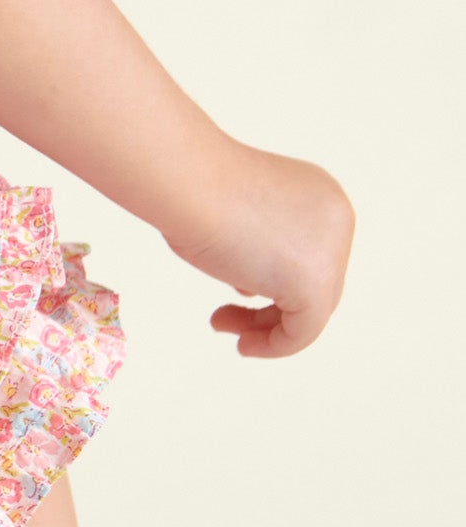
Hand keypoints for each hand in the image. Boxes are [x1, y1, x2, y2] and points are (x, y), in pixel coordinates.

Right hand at [164, 149, 353, 359]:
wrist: (188, 181)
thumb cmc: (196, 188)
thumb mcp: (238, 213)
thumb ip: (258, 244)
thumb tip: (255, 283)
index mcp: (323, 197)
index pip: (311, 255)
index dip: (274, 280)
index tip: (235, 291)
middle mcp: (337, 219)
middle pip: (314, 283)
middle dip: (270, 307)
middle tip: (223, 316)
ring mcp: (332, 251)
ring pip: (310, 308)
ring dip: (266, 327)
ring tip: (222, 325)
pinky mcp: (315, 283)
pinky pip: (304, 331)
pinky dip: (274, 345)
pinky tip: (243, 345)